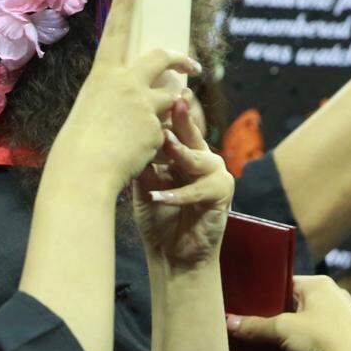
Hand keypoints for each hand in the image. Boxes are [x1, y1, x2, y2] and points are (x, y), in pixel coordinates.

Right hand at [55, 0, 201, 194]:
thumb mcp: (90, 112)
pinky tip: (140, 153)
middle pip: (161, 57)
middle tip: (191, 64)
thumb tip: (131, 101)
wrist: (85, 172)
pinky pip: (167, 127)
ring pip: (170, 97)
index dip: (126, 0)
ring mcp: (143, 102)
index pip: (116, 29)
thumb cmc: (78, 147)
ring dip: (166, 111)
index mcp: (102, 75)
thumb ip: (112, 99)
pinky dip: (159, 139)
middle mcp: (125, 82)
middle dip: (180, 59)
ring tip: (146, 132)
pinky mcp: (157, 124)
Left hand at [132, 95, 232, 271]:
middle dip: (181, 119)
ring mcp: (215, 174)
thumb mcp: (145, 186)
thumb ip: (144, 163)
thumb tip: (128, 138)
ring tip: (164, 142)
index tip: (152, 95)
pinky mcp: (222, 194)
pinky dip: (176, 195)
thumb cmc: (157, 219)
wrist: (172, 255)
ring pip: (197, 158)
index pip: (175, 129)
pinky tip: (157, 196)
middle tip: (172, 101)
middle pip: (191, 135)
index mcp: (185, 153)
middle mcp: (203, 159)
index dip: (166, 114)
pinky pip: (198, 190)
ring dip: (179, 153)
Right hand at [226, 276, 350, 350]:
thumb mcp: (282, 330)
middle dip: (277, 321)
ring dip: (290, 339)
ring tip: (271, 350)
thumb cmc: (322, 338)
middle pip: (295, 306)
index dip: (265, 296)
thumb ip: (254, 326)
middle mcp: (335, 296)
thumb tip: (228, 323)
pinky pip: (319, 344)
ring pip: (307, 326)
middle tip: (257, 330)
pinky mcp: (349, 341)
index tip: (248, 307)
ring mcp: (344, 319)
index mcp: (319, 284)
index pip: (285, 283)